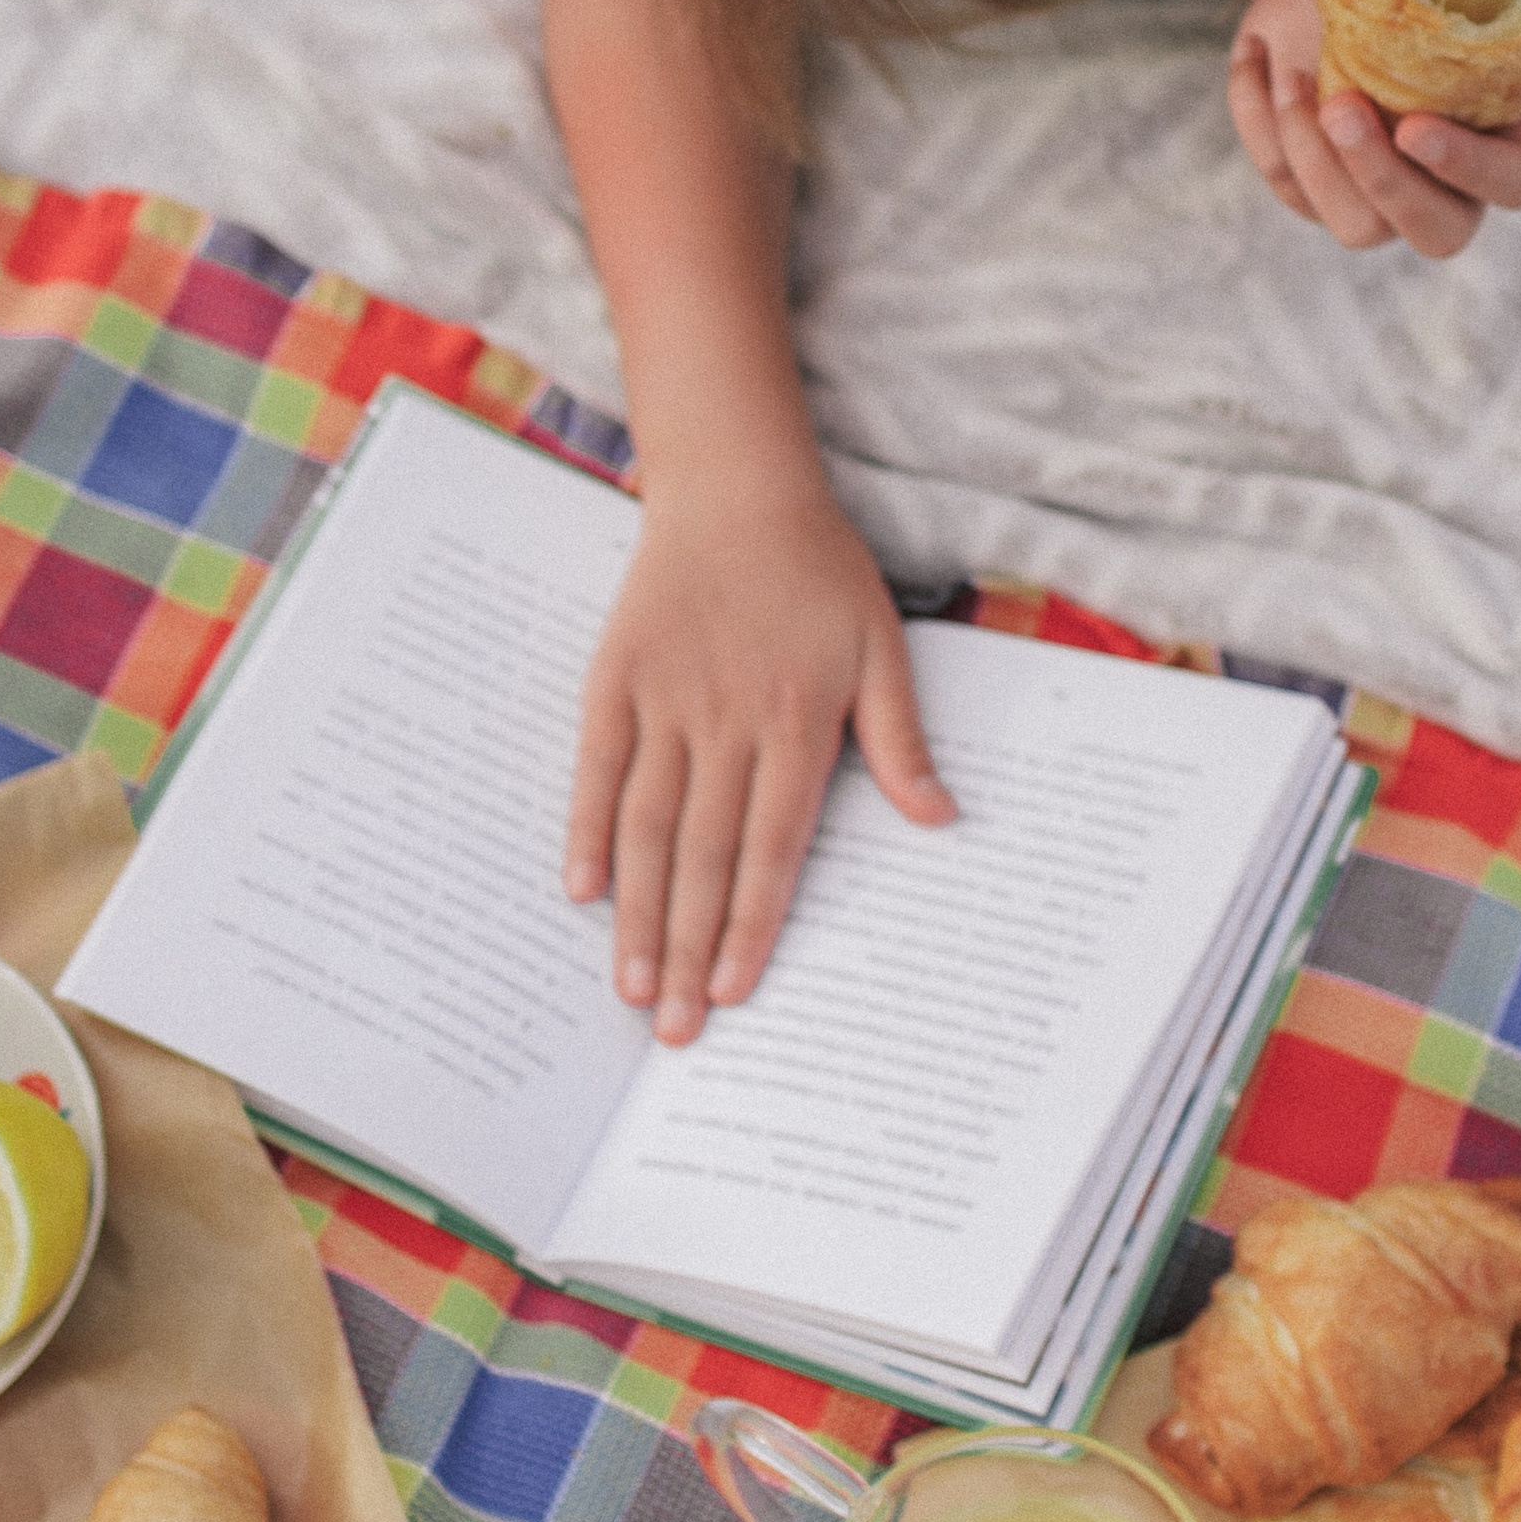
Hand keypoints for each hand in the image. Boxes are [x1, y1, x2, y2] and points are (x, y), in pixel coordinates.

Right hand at [563, 480, 953, 1044]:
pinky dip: (586, 828)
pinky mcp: (616, 678)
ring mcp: (664, 701)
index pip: (771, 846)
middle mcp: (725, 721)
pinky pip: (596, 766)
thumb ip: (900, 740)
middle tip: (670, 1032)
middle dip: (684, 949)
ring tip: (627, 988)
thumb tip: (939, 819)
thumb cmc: (821, 573)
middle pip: (701, 855)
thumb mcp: (883, 647)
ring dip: (635, 912)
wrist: (739, 489)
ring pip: (645, 825)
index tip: (732, 993)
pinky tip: (581, 891)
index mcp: (796, 722)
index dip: (749, 923)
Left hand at [1224, 0, 1520, 257]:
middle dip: (1385, 180)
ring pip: (1352, 226)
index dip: (1467, 168)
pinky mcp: (1308, 185)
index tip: (1416, 124)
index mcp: (1504, 141)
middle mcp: (1443, 185)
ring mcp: (1373, 195)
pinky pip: (1282, 181)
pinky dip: (1259, 120)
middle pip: (1434, 233)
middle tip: (1342, 107)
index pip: (1510, 186)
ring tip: (1297, 76)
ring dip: (1316, 159)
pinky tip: (1256, 56)